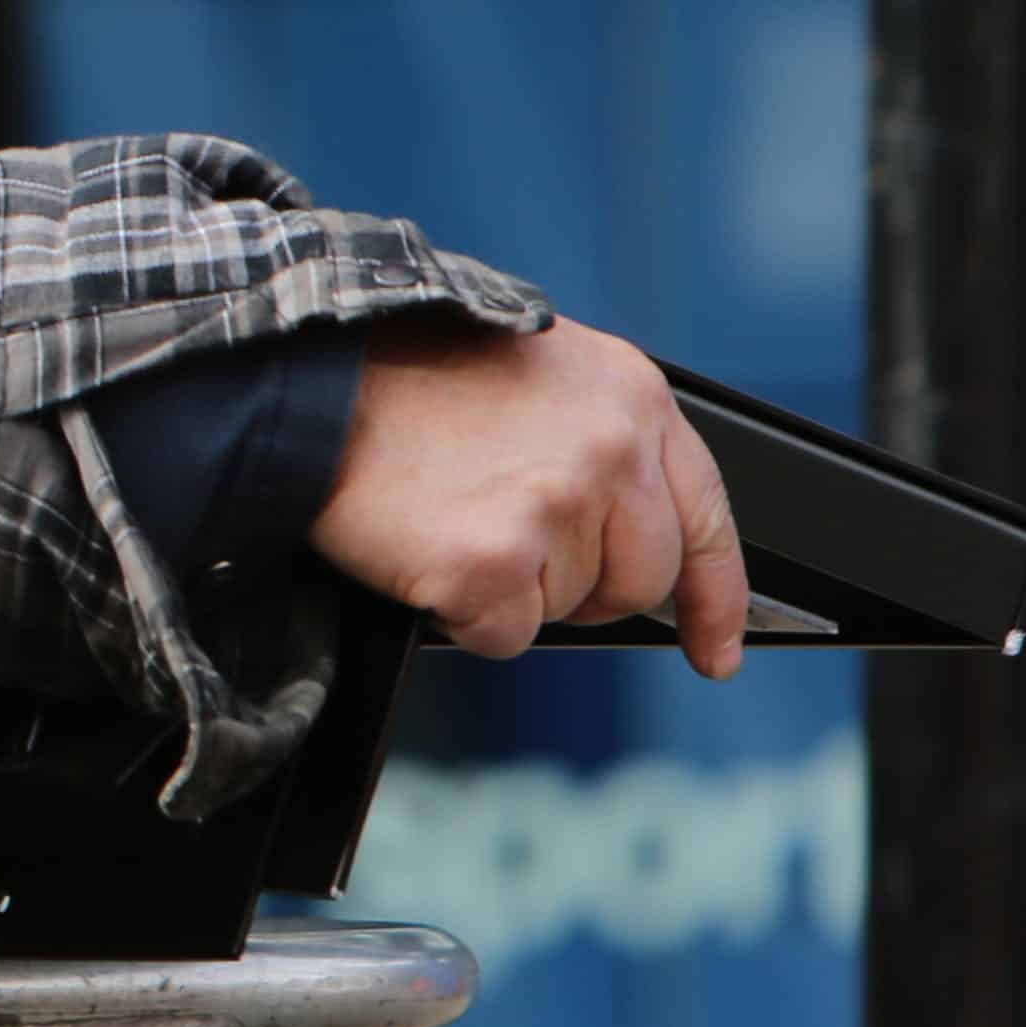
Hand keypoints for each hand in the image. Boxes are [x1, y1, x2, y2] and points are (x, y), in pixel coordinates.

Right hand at [307, 316, 746, 676]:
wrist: (309, 375)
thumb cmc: (405, 375)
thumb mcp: (539, 376)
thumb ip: (601, 443)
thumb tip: (627, 535)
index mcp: (631, 397)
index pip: (706, 516)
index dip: (716, 597)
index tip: (714, 652)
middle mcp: (611, 452)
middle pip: (639, 581)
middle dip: (581, 587)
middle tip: (508, 546)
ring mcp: (555, 509)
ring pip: (566, 610)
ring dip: (510, 589)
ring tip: (452, 516)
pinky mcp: (492, 565)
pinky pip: (503, 635)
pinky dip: (460, 613)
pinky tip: (428, 548)